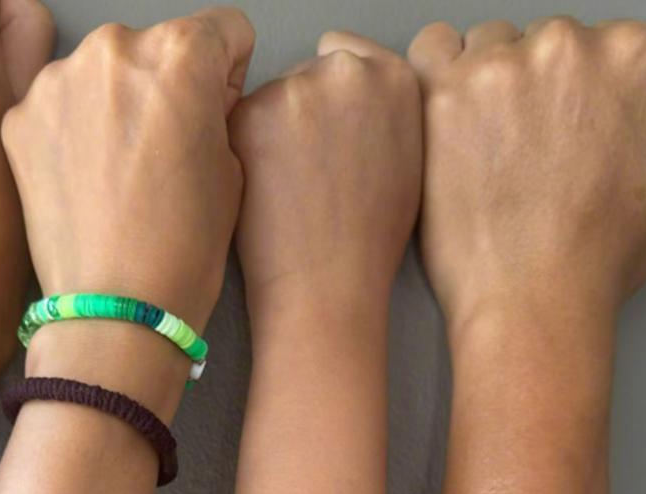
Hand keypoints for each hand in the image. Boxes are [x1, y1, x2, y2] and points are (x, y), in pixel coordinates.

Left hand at [1, 6, 254, 396]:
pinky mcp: (19, 116)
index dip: (228, 75)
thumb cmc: (183, 251)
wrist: (116, 313)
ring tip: (119, 173)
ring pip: (101, 70)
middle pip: (155, 45)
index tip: (215, 112)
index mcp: (181, 54)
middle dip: (164, 85)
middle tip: (163, 153)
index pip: (224, 29)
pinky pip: (58, 102)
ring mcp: (57, 79)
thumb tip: (197, 99)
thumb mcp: (233, 172)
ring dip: (114, 102)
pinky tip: (83, 182)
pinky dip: (72, 129)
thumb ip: (215, 111)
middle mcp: (114, 47)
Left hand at [229, 32, 422, 327]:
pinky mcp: (249, 115)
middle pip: (307, 72)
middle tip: (309, 170)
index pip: (350, 55)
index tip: (331, 129)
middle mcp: (347, 71)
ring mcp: (295, 89)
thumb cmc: (367, 242)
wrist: (327, 286)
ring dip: (271, 128)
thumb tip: (357, 98)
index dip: (335, 99)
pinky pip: (240, 119)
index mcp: (394, 78)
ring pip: (271, 97)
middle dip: (303, 110)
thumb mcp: (406, 160)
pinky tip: (263, 190)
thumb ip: (382, 112)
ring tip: (288, 188)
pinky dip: (243, 149)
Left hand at [407, 17, 645, 332]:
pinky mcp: (445, 93)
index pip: (596, 44)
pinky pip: (429, 51)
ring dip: (481, 83)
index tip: (561, 130)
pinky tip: (444, 122)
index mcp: (633, 55)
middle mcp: (568, 46)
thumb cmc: (602, 254)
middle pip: (539, 42)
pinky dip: (433, 78)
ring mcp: (502, 66)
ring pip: (485, 46)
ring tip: (480, 148)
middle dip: (530, 86)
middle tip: (520, 150)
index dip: (576, 94)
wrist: (535, 298)